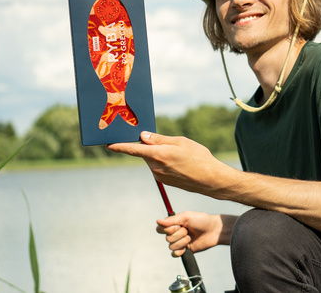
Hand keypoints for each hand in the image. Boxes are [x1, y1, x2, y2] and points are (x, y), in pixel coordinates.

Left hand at [107, 131, 234, 196]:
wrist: (210, 180)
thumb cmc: (198, 157)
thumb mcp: (180, 142)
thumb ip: (159, 139)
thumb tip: (143, 137)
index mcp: (158, 154)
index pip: (133, 150)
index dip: (120, 147)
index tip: (109, 145)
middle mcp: (155, 167)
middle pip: (146, 154)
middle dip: (151, 147)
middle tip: (168, 143)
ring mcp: (160, 177)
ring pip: (153, 161)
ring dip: (160, 155)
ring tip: (181, 155)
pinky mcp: (165, 182)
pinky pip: (160, 168)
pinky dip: (165, 163)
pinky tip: (181, 163)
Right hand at [156, 211, 236, 256]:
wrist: (213, 231)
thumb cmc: (201, 220)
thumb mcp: (186, 216)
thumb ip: (172, 220)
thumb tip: (157, 221)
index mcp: (174, 223)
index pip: (160, 228)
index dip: (167, 229)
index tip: (177, 225)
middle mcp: (175, 232)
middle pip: (167, 238)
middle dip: (179, 234)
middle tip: (188, 230)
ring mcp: (179, 242)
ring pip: (171, 246)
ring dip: (182, 241)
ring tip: (190, 237)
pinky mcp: (184, 250)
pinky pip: (174, 254)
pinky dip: (180, 251)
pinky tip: (186, 247)